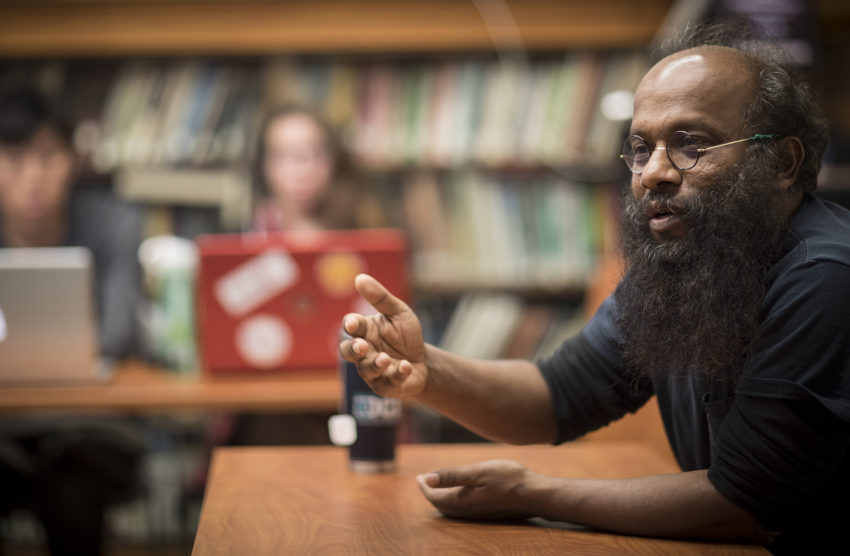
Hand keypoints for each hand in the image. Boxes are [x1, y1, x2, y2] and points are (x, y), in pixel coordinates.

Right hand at [339, 273, 426, 397]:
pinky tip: (406, 366)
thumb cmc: (406, 336)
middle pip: (347, 352)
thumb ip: (380, 298)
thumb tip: (359, 278)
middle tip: (362, 346)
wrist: (424, 361)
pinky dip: (397, 374)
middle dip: (352, 349)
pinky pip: (387, 382)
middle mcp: (364, 352)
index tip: (353, 324)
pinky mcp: (385, 386)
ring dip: (375, 364)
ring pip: (365, 370)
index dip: (350, 326)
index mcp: (365, 331)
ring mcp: (372, 371)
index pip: (351, 327)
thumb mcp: (398, 312)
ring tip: (386, 358)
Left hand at [416, 460, 541, 520]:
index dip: (424, 487)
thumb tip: (427, 479)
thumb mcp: (478, 471)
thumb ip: (452, 476)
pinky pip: (463, 510)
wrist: (536, 495)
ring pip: (452, 509)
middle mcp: (468, 511)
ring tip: (438, 487)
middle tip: (423, 481)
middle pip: (441, 505)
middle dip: (430, 494)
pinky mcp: (488, 512)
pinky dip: (454, 501)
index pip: (435, 496)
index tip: (417, 477)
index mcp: (462, 500)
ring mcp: (479, 513)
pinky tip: (461, 493)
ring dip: (442, 498)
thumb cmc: (509, 479)